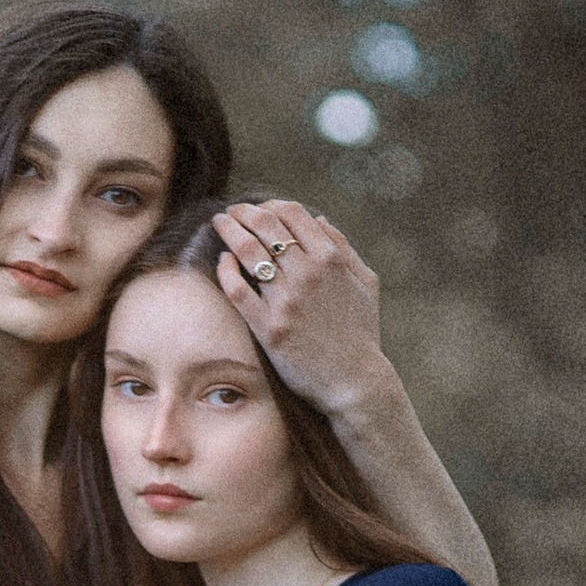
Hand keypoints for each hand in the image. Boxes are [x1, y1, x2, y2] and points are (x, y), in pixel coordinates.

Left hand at [210, 200, 384, 420]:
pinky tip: (223, 262)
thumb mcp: (365, 283)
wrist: (354, 381)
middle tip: (231, 211)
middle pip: (266, 225)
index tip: (259, 209)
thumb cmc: (362, 333)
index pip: (292, 213)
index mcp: (330, 259)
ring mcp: (287, 300)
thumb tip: (320, 220)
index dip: (271, 204)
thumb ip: (344, 248)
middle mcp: (307, 274)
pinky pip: (238, 289)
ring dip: (230, 230)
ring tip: (220, 224)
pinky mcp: (269, 327)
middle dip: (244, 211)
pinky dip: (226, 269)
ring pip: (248, 251)